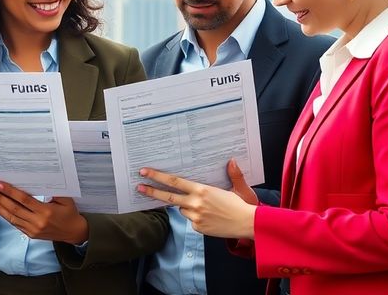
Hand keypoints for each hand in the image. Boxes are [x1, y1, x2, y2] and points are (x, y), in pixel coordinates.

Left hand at [0, 182, 87, 243]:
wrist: (74, 232)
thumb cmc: (69, 213)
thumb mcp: (65, 199)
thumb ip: (52, 189)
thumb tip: (37, 178)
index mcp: (46, 211)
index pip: (24, 200)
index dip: (10, 192)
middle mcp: (37, 222)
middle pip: (14, 209)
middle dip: (0, 198)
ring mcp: (32, 230)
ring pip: (11, 218)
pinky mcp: (30, 234)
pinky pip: (14, 224)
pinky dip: (5, 215)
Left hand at [137, 163, 255, 239]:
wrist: (248, 224)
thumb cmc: (241, 204)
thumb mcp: (236, 187)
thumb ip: (232, 174)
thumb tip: (232, 161)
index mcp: (201, 190)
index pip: (174, 182)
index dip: (158, 177)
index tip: (145, 173)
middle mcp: (195, 203)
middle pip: (168, 197)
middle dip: (151, 192)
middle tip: (138, 187)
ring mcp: (195, 217)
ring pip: (182, 209)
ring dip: (187, 206)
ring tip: (206, 206)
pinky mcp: (198, 227)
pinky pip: (191, 220)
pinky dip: (196, 217)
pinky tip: (210, 216)